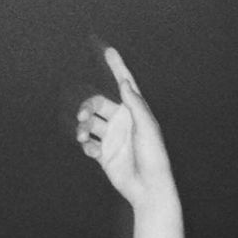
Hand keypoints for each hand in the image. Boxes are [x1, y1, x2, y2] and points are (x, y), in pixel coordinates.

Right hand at [75, 48, 176, 208]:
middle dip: (87, 107)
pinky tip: (92, 150)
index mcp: (135, 112)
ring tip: (84, 137)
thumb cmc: (153, 156)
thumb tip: (124, 82)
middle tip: (83, 115)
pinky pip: (89, 143)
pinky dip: (86, 144)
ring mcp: (112, 137)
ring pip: (90, 123)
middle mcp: (122, 122)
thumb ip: (135, 104)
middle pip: (97, 104)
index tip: (109, 50)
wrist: (148, 187)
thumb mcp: (147, 127)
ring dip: (83, 127)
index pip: (125, 84)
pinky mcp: (104, 154)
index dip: (117, 67)